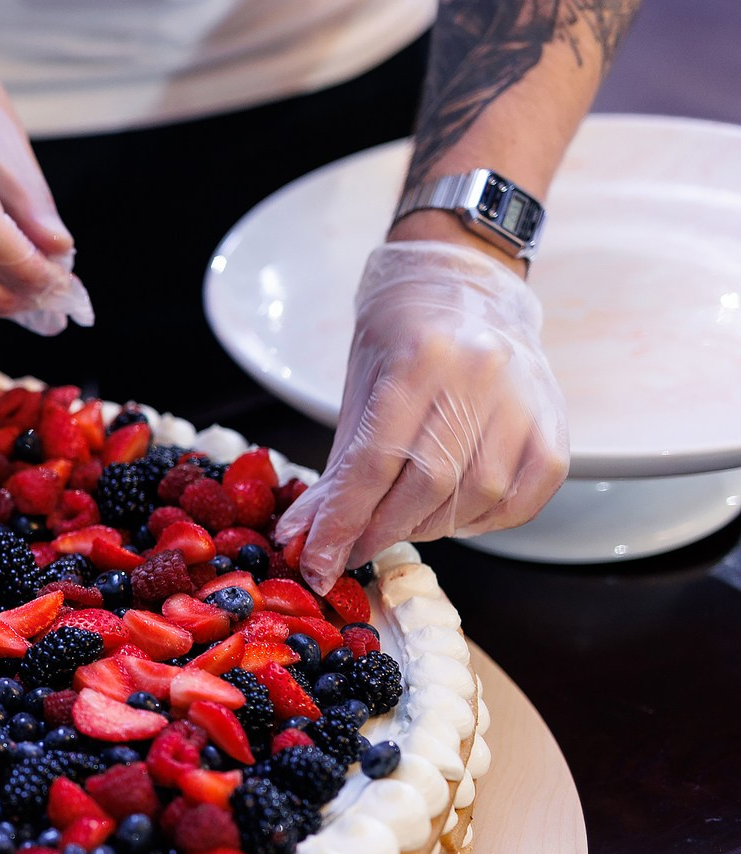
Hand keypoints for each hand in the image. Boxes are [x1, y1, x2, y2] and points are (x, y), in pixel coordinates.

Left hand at [275, 240, 569, 590]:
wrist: (464, 284)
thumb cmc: (402, 338)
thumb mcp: (358, 390)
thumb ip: (337, 470)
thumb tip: (303, 538)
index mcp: (420, 359)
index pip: (375, 462)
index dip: (343, 522)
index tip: (318, 562)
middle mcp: (480, 375)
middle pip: (428, 485)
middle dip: (382, 530)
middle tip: (355, 547)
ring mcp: (525, 399)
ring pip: (477, 496)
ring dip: (430, 527)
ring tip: (403, 522)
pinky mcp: (555, 422)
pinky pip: (524, 497)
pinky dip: (483, 521)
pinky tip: (454, 515)